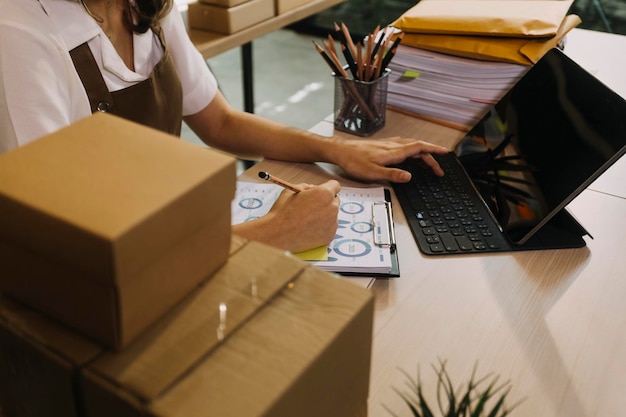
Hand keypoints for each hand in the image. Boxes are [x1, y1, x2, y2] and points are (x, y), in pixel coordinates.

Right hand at [232, 180, 340, 252]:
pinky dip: (322, 227)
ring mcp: (332, 223)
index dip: (328, 187)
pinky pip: (329, 227)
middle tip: (312, 205)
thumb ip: (306, 187)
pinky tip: (309, 228)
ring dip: (324, 214)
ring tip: (307, 219)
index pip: (336, 185)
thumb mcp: (291, 190)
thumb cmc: (282, 211)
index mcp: (324, 193)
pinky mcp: (330, 236)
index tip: (323, 191)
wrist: (277, 235)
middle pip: (335, 200)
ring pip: (332, 215)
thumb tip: (313, 188)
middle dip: (327, 201)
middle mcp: (332, 208)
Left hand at [331, 137, 448, 182]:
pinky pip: (404, 146)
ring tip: (429, 163)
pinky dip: (413, 150)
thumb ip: (392, 175)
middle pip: (418, 148)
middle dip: (431, 157)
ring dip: (423, 153)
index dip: (434, 151)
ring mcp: (388, 145)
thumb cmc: (354, 162)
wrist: (340, 151)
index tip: (446, 154)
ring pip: (411, 146)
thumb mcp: (372, 173)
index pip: (419, 148)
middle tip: (439, 169)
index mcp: (394, 152)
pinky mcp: (383, 146)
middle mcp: (393, 146)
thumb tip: (410, 176)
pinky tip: (410, 155)